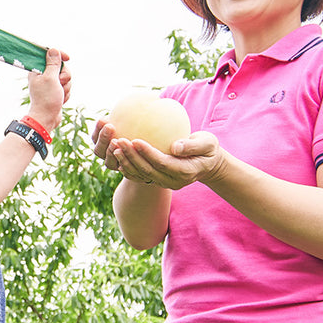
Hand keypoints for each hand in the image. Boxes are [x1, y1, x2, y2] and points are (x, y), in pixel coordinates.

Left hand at [26, 48, 69, 132]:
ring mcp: (50, 84)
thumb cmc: (46, 99)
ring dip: (66, 87)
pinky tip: (61, 100)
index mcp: (37, 70)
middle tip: (60, 83)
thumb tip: (53, 50)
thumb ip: (53, 63)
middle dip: (64, 76)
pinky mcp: (55, 91)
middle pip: (61, 67)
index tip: (68, 58)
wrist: (47, 118)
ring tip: (60, 94)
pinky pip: (66, 87)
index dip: (60, 55)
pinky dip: (66, 93)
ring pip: (66, 78)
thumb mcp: (50, 78)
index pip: (50, 55)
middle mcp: (43, 75)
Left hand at [94, 123, 223, 191]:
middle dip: (131, 156)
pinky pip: (140, 176)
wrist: (208, 164)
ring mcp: (164, 183)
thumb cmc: (208, 149)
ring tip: (114, 146)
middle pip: (148, 170)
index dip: (147, 153)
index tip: (134, 139)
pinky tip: (117, 155)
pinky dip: (127, 167)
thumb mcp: (208, 144)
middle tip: (118, 140)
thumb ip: (193, 145)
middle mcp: (172, 181)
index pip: (162, 163)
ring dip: (126, 162)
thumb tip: (175, 146)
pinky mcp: (158, 180)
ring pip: (141, 175)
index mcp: (184, 171)